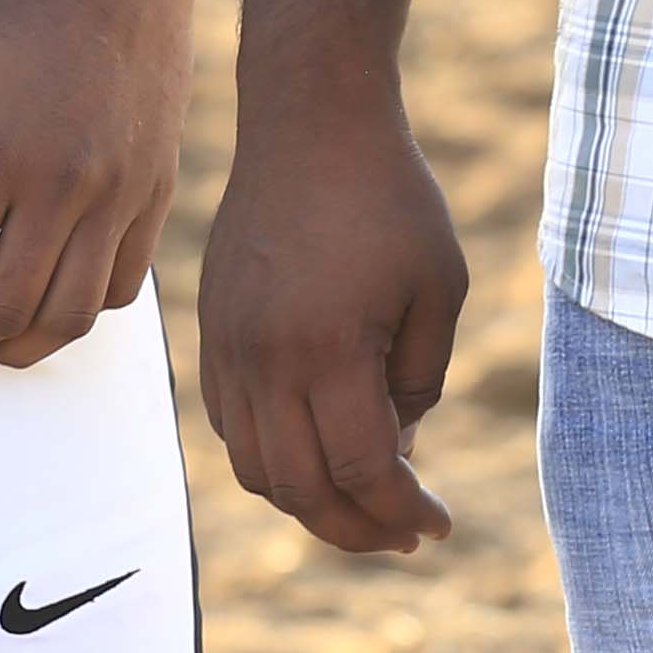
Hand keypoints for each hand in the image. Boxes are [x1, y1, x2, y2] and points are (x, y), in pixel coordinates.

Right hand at [195, 93, 467, 552]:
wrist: (309, 119)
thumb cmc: (390, 197)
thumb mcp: (440, 288)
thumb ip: (421, 380)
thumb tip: (397, 450)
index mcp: (329, 348)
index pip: (362, 472)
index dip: (402, 513)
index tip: (438, 525)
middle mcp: (265, 358)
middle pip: (301, 490)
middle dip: (357, 529)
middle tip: (403, 533)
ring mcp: (228, 345)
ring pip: (256, 468)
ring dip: (309, 502)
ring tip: (362, 500)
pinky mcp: (212, 328)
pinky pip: (230, 424)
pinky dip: (272, 457)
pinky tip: (317, 445)